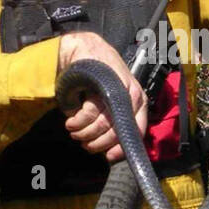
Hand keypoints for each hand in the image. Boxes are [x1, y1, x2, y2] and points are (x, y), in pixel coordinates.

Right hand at [58, 31, 148, 161]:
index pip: (136, 132)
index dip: (121, 149)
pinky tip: (71, 120)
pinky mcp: (102, 85)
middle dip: (96, 142)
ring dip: (83, 133)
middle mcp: (132, 96)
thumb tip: (108, 152)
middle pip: (115, 133)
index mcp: (138, 102)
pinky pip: (89, 113)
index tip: (107, 157)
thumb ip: (112, 122)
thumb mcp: (109, 101)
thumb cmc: (97, 78)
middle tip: (83, 142)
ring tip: (73, 129)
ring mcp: (118, 90)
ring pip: (101, 125)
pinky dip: (76, 121)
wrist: (84, 51)